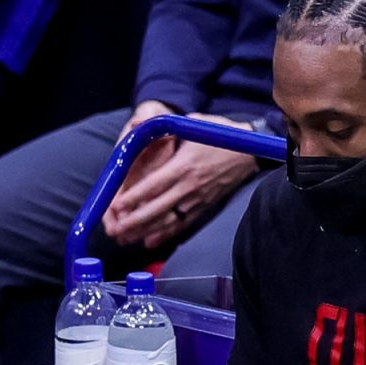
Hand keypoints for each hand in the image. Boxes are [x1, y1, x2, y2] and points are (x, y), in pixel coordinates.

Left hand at [102, 111, 260, 250]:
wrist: (250, 150)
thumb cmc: (220, 134)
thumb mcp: (192, 123)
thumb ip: (164, 126)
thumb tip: (139, 125)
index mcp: (184, 165)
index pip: (154, 185)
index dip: (134, 197)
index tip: (117, 206)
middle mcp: (190, 185)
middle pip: (157, 208)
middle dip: (134, 221)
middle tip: (115, 230)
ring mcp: (198, 198)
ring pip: (168, 220)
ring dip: (146, 231)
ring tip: (127, 239)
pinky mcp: (206, 206)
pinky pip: (184, 224)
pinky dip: (166, 234)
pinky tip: (151, 241)